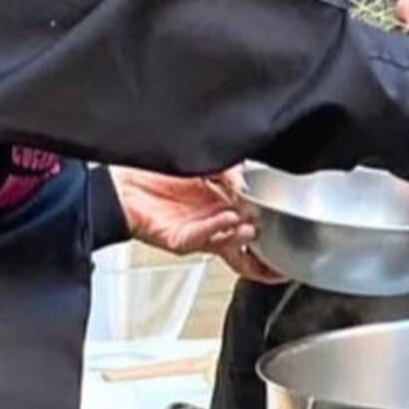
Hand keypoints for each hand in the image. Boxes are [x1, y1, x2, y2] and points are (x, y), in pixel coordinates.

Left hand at [111, 167, 284, 283]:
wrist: (119, 183)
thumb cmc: (154, 174)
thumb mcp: (202, 164)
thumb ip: (228, 173)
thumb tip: (248, 182)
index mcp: (220, 205)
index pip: (251, 219)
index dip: (270, 225)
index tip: (289, 224)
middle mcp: (212, 222)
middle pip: (246, 243)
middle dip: (262, 240)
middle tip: (274, 230)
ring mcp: (197, 234)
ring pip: (228, 244)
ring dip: (241, 236)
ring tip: (251, 226)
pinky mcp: (179, 240)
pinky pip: (202, 239)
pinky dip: (217, 229)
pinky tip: (226, 219)